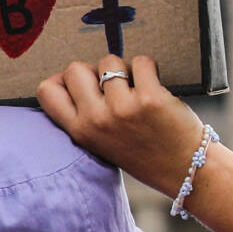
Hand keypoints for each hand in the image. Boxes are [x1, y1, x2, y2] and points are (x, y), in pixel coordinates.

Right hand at [38, 55, 206, 197]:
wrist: (186, 170)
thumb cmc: (144, 152)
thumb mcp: (102, 142)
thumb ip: (86, 115)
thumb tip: (75, 74)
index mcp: (80, 132)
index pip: (46, 92)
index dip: (62, 80)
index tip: (82, 84)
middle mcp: (97, 120)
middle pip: (75, 69)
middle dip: (94, 71)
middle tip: (114, 86)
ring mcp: (123, 109)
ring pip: (109, 61)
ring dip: (125, 69)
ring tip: (138, 89)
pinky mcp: (150, 99)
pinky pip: (141, 61)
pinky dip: (150, 68)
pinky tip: (156, 87)